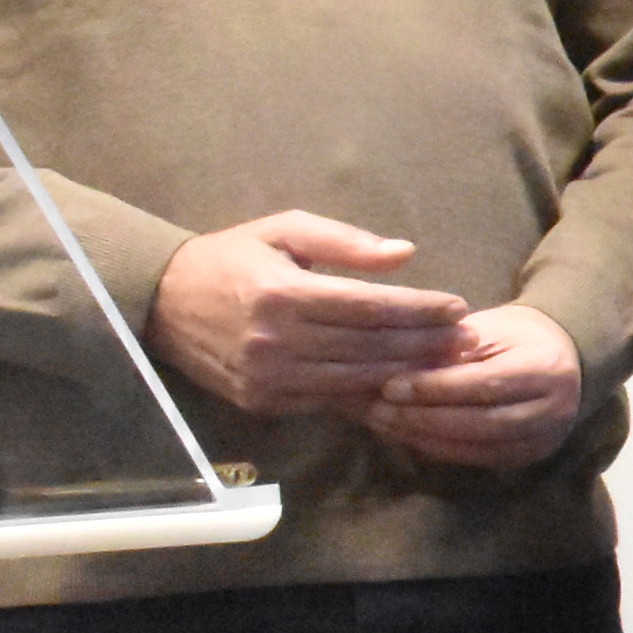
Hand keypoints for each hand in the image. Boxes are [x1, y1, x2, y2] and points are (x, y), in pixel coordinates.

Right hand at [149, 211, 468, 414]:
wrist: (162, 302)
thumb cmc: (232, 258)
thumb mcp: (283, 231)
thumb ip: (344, 242)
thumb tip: (405, 254)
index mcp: (282, 293)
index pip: (370, 307)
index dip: (420, 309)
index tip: (459, 307)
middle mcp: (275, 341)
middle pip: (370, 347)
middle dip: (427, 344)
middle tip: (470, 340)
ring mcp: (267, 377)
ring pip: (356, 379)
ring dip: (407, 372)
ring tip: (449, 362)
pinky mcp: (262, 401)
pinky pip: (329, 398)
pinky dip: (368, 390)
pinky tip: (402, 380)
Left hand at [357, 302, 585, 468]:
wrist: (562, 358)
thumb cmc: (517, 337)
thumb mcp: (488, 329)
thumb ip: (451, 350)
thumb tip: (399, 370)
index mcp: (545, 367)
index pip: (483, 383)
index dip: (434, 389)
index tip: (390, 386)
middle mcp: (552, 409)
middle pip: (480, 422)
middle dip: (423, 418)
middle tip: (378, 411)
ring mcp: (543, 439)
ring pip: (477, 447)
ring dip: (425, 438)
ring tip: (384, 425)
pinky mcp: (527, 456)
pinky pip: (478, 459)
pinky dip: (440, 450)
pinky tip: (409, 437)